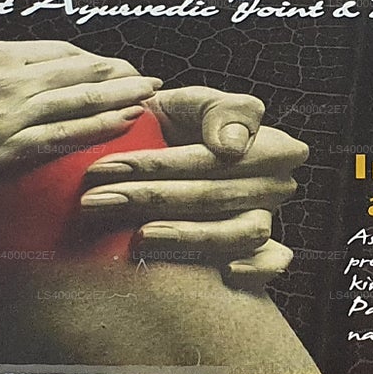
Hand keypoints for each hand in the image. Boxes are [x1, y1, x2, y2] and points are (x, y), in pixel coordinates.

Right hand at [0, 39, 159, 194]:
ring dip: (115, 98)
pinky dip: (91, 131)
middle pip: (68, 73)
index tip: (106, 61)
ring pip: (71, 103)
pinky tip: (119, 128)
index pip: (43, 52)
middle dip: (112, 75)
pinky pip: (50, 141)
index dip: (81, 59)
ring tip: (149, 95)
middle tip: (148, 76)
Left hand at [79, 85, 308, 286]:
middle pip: (215, 196)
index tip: (108, 166)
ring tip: (136, 237)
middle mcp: (276, 183)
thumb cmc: (172, 124)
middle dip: (151, 198)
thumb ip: (219, 110)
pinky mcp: (258, 252)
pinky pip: (268, 263)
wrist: (155, 153)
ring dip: (184, 235)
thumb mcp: (188, 102)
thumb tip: (232, 147)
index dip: (160, 165)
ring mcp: (267, 217)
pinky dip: (253, 269)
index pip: (212, 158)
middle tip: (96, 200)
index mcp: (268, 143)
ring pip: (237, 232)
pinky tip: (221, 272)